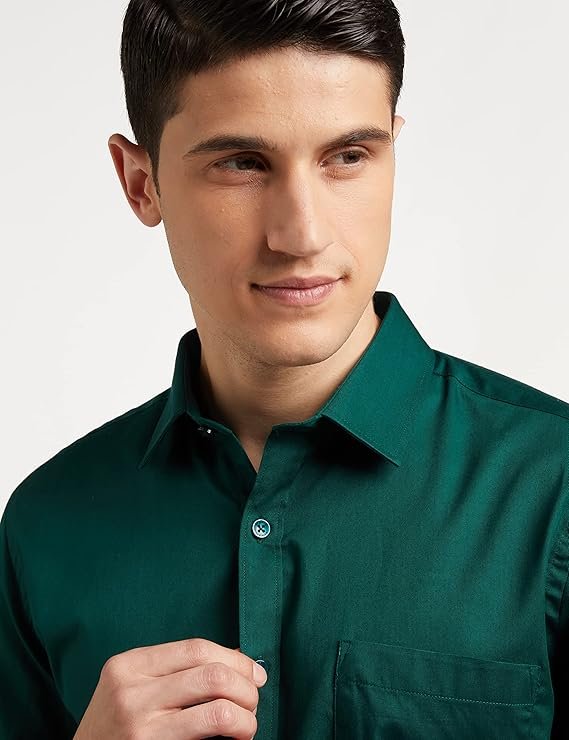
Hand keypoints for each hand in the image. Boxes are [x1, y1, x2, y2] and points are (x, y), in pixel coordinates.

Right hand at [73, 638, 267, 738]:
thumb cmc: (115, 728)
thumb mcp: (132, 687)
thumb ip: (173, 671)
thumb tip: (235, 657)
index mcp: (128, 665)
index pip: (196, 648)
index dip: (234, 658)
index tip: (254, 672)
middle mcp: (131, 691)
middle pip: (211, 674)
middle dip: (245, 685)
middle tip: (254, 698)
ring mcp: (139, 725)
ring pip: (217, 708)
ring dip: (245, 714)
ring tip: (248, 721)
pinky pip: (207, 735)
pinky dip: (234, 731)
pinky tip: (237, 735)